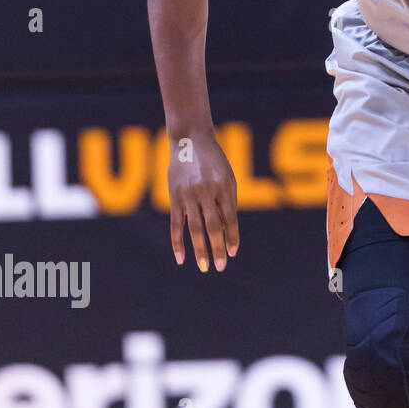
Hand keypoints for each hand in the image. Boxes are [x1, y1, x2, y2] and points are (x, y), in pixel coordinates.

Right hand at [168, 130, 238, 271]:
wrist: (191, 140)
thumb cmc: (214, 162)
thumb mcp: (228, 177)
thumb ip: (227, 202)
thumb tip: (225, 231)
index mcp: (225, 187)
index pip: (230, 219)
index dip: (232, 237)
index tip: (233, 253)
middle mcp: (207, 192)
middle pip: (214, 226)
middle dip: (218, 248)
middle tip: (221, 267)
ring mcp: (190, 195)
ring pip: (196, 228)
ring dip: (200, 250)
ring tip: (204, 267)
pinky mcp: (175, 197)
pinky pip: (177, 224)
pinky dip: (178, 242)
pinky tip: (181, 259)